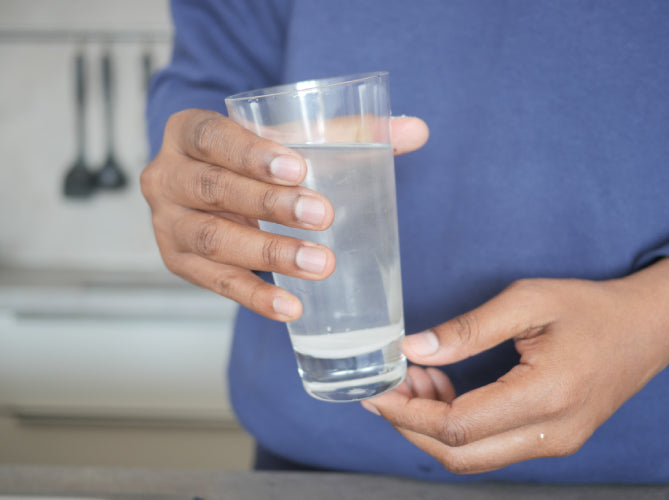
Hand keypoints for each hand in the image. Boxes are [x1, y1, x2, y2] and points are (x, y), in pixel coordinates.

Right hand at [141, 109, 428, 320]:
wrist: (211, 187)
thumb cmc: (252, 160)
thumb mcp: (287, 138)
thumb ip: (347, 133)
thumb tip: (415, 131)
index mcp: (187, 131)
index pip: (211, 136)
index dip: (249, 152)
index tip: (297, 167)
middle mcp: (167, 176)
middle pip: (212, 188)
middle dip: (268, 204)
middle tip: (322, 215)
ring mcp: (168, 224)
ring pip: (214, 239)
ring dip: (269, 253)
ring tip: (320, 263)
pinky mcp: (181, 263)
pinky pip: (217, 284)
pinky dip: (256, 296)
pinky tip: (292, 306)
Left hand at [363, 257, 668, 473]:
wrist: (648, 328)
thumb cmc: (591, 308)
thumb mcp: (529, 301)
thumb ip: (470, 328)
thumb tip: (415, 348)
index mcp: (547, 396)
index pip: (458, 426)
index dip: (407, 412)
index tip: (376, 391)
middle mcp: (552, 434)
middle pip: (460, 455)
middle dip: (411, 426)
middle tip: (388, 388)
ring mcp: (555, 443)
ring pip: (474, 458)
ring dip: (433, 428)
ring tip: (416, 381)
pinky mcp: (552, 440)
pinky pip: (492, 448)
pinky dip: (458, 428)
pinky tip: (445, 391)